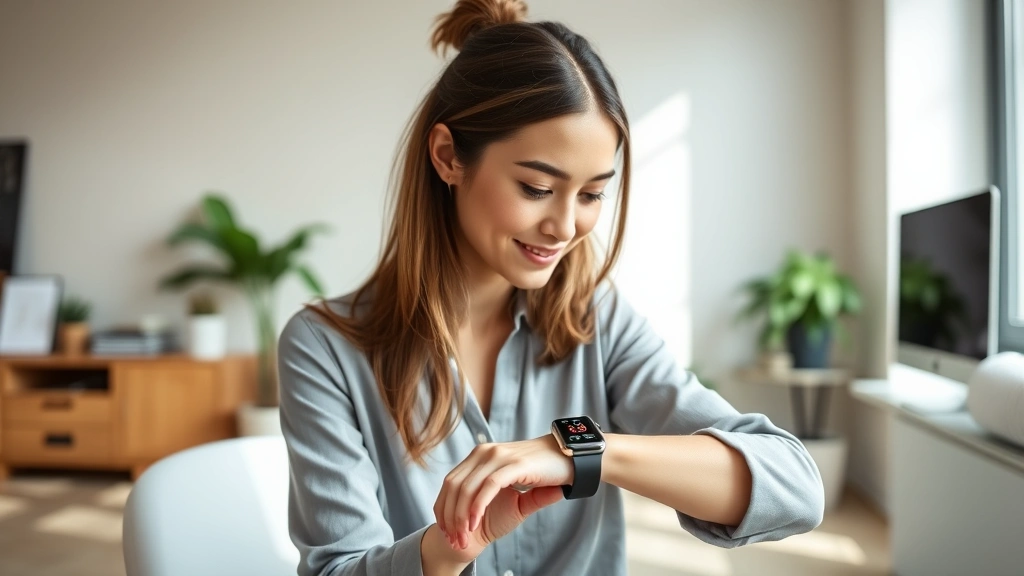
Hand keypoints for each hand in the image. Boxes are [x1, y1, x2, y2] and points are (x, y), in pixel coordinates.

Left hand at [433, 434, 571, 554]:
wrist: (569, 458)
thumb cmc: (541, 473)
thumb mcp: (511, 488)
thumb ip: (489, 494)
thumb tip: (469, 516)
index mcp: (480, 455)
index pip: (450, 482)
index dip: (443, 507)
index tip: (446, 531)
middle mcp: (484, 452)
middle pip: (453, 486)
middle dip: (448, 516)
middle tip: (453, 540)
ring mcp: (497, 456)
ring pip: (466, 488)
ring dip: (460, 516)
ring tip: (463, 536)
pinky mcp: (513, 464)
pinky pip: (487, 487)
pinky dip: (477, 506)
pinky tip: (474, 523)